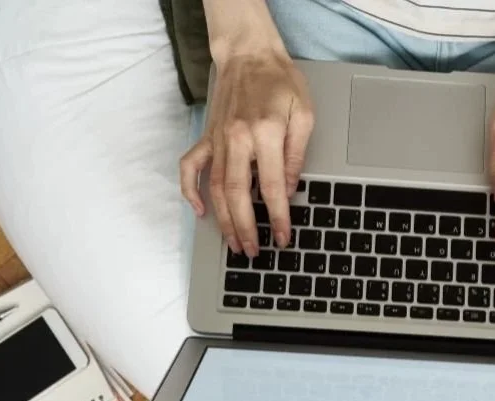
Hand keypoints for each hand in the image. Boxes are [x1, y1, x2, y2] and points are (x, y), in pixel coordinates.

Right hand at [180, 51, 313, 255]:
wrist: (249, 54)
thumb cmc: (280, 82)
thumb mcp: (304, 114)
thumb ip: (296, 155)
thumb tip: (289, 189)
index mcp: (266, 133)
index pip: (271, 187)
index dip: (277, 217)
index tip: (282, 238)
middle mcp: (238, 139)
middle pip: (238, 194)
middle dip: (246, 228)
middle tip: (253, 252)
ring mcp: (218, 139)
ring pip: (216, 188)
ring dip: (223, 220)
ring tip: (233, 243)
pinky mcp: (207, 137)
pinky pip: (191, 167)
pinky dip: (190, 190)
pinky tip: (198, 211)